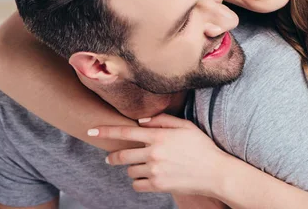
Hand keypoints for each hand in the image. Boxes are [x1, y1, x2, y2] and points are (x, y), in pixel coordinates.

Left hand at [90, 114, 227, 196]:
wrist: (215, 172)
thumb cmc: (202, 146)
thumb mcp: (186, 126)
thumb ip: (163, 121)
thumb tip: (142, 122)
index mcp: (159, 136)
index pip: (125, 133)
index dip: (105, 131)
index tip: (91, 130)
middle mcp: (154, 153)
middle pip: (121, 156)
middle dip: (112, 157)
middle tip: (111, 158)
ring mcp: (155, 171)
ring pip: (129, 171)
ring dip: (132, 168)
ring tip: (144, 166)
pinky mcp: (158, 186)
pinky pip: (137, 185)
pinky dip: (139, 181)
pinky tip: (149, 177)